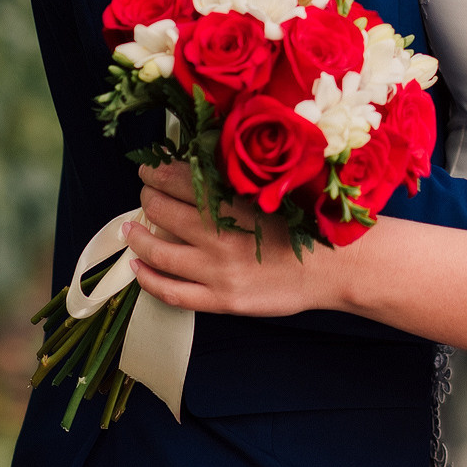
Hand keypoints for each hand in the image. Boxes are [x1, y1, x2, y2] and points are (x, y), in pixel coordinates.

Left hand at [125, 162, 348, 315]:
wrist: (336, 266)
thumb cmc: (311, 224)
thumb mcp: (276, 190)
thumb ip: (240, 181)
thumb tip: (203, 165)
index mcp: (236, 203)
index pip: (183, 181)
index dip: (159, 172)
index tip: (150, 167)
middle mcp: (221, 236)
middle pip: (165, 212)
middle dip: (148, 198)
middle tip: (144, 191)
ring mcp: (218, 272)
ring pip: (160, 253)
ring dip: (139, 237)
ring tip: (130, 228)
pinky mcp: (222, 301)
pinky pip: (173, 293)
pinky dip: (149, 279)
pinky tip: (137, 268)